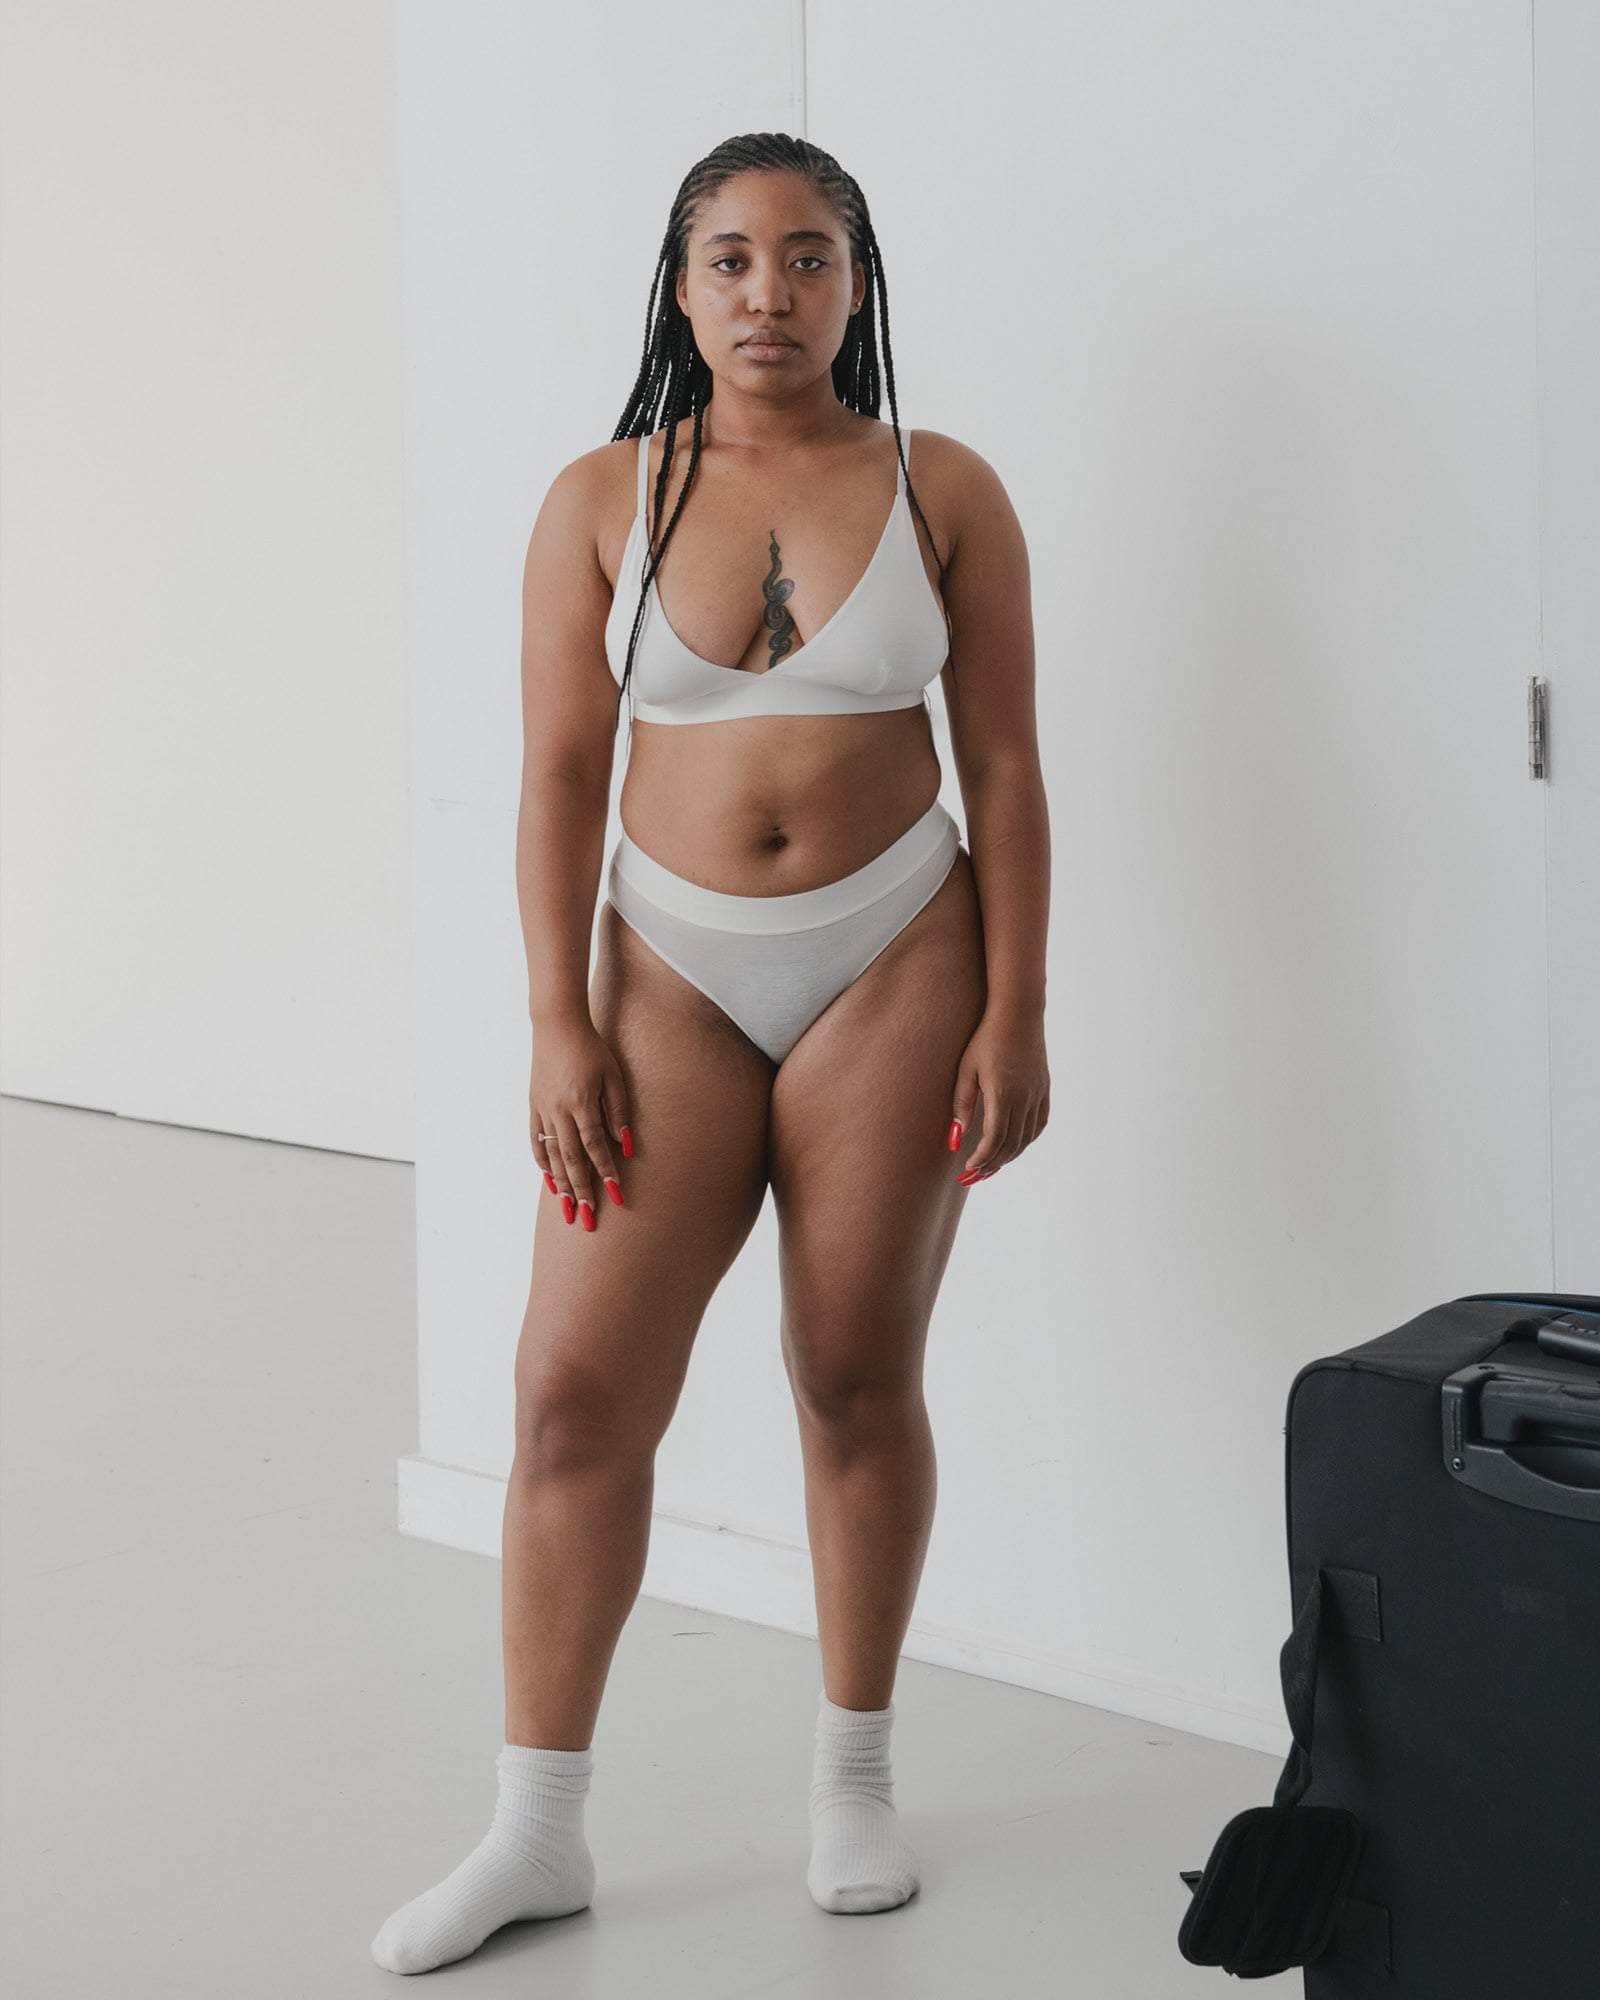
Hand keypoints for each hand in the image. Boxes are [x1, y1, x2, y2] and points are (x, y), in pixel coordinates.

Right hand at [530, 1018, 632, 1230]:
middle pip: (570, 1160)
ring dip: (561, 1185)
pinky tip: (550, 1181)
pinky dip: (543, 1164)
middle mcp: (558, 1111)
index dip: (605, 1172)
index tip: (616, 1195)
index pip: (594, 1147)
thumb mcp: (614, 1076)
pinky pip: (536, 1141)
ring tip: (568, 1210)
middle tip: (587, 1220)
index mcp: (580, 1103)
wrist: (556, 1026)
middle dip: (581, 1192)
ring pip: (552, 1156)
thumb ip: (619, 1111)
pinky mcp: (534, 1106)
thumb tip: (626, 1146)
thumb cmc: (591, 1048)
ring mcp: (542, 1110)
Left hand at [947, 1004, 1048, 1184]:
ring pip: (1026, 1138)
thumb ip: (962, 1105)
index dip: (981, 1159)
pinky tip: (1014, 1146)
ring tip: (990, 1167)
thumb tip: (955, 1140)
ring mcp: (1038, 1094)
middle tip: (974, 1177)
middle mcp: (1025, 1098)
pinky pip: (1039, 1124)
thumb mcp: (966, 1070)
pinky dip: (1026, 1140)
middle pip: (1011, 1144)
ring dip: (1009, 1156)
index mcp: (1004, 1093)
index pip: (994, 1139)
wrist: (1018, 1013)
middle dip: (992, 1164)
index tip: (967, 1169)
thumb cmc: (985, 1038)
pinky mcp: (1044, 1089)